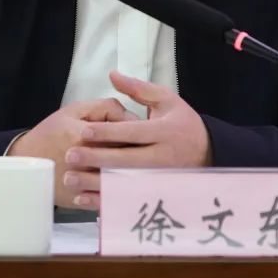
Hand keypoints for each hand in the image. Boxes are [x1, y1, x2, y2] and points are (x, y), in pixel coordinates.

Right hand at [8, 98, 134, 208]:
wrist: (25, 162)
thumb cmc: (52, 133)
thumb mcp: (75, 110)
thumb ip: (106, 107)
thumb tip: (131, 117)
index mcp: (84, 136)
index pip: (124, 133)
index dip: (136, 131)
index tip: (139, 130)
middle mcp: (85, 161)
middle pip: (125, 158)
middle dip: (139, 152)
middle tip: (143, 147)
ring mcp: (83, 184)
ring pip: (120, 179)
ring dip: (133, 173)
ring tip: (138, 165)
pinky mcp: (82, 200)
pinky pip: (109, 198)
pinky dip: (121, 192)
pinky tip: (126, 184)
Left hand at [63, 71, 212, 209]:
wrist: (208, 152)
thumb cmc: (182, 123)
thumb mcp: (166, 100)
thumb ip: (138, 89)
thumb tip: (112, 75)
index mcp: (164, 132)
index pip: (133, 133)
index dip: (108, 133)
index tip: (84, 132)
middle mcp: (162, 158)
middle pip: (125, 160)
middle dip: (96, 159)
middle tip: (70, 155)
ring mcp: (158, 180)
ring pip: (123, 184)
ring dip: (95, 184)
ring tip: (70, 178)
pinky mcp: (154, 194)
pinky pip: (126, 201)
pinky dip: (104, 203)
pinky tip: (83, 198)